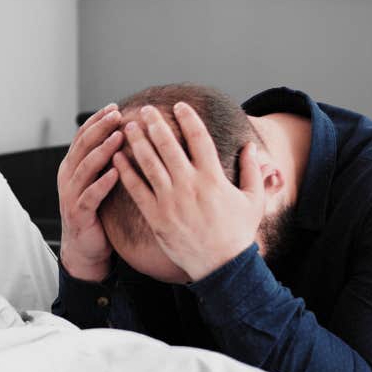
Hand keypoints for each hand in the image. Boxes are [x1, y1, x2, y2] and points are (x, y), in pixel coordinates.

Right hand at [57, 104, 123, 280]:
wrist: (85, 248)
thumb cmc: (96, 211)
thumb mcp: (97, 180)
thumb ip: (105, 160)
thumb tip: (125, 133)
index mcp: (72, 166)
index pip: (83, 136)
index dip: (97, 121)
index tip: (114, 107)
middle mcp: (68, 177)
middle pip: (82, 146)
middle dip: (100, 128)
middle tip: (117, 115)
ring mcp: (70, 195)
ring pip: (85, 167)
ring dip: (102, 151)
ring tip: (118, 137)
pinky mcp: (78, 213)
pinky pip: (90, 196)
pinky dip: (102, 183)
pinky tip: (116, 173)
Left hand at [112, 102, 265, 282]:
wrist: (221, 266)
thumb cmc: (238, 233)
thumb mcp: (253, 200)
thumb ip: (252, 171)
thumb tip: (250, 146)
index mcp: (213, 177)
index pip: (198, 138)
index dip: (188, 119)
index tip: (179, 105)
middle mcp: (189, 185)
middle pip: (168, 145)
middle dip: (155, 124)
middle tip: (145, 109)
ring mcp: (170, 200)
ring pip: (149, 163)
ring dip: (137, 142)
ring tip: (128, 127)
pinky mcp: (156, 216)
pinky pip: (137, 189)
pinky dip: (126, 171)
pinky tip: (118, 157)